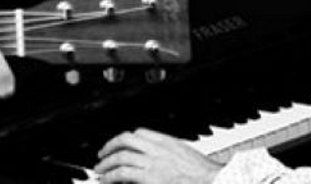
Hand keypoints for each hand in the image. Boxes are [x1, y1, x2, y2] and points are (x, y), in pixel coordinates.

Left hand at [95, 129, 219, 183]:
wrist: (210, 180)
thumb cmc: (201, 173)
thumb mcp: (185, 155)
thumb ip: (171, 154)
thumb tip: (162, 159)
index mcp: (166, 141)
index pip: (141, 132)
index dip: (127, 138)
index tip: (121, 145)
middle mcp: (157, 149)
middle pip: (127, 139)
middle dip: (111, 145)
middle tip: (102, 155)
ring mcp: (152, 163)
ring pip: (121, 156)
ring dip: (106, 163)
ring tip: (99, 170)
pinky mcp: (148, 178)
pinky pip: (123, 173)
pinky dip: (111, 176)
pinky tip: (106, 180)